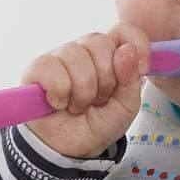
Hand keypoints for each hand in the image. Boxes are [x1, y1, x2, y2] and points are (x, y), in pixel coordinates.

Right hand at [21, 22, 149, 159]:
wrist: (70, 149)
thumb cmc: (99, 123)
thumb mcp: (126, 106)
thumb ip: (131, 79)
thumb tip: (127, 50)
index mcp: (109, 54)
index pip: (123, 30)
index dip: (135, 43)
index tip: (142, 69)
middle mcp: (84, 50)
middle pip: (99, 43)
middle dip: (104, 80)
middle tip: (98, 100)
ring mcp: (59, 57)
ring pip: (76, 57)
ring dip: (82, 92)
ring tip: (78, 106)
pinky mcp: (37, 69)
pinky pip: (51, 68)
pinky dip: (59, 92)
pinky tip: (58, 103)